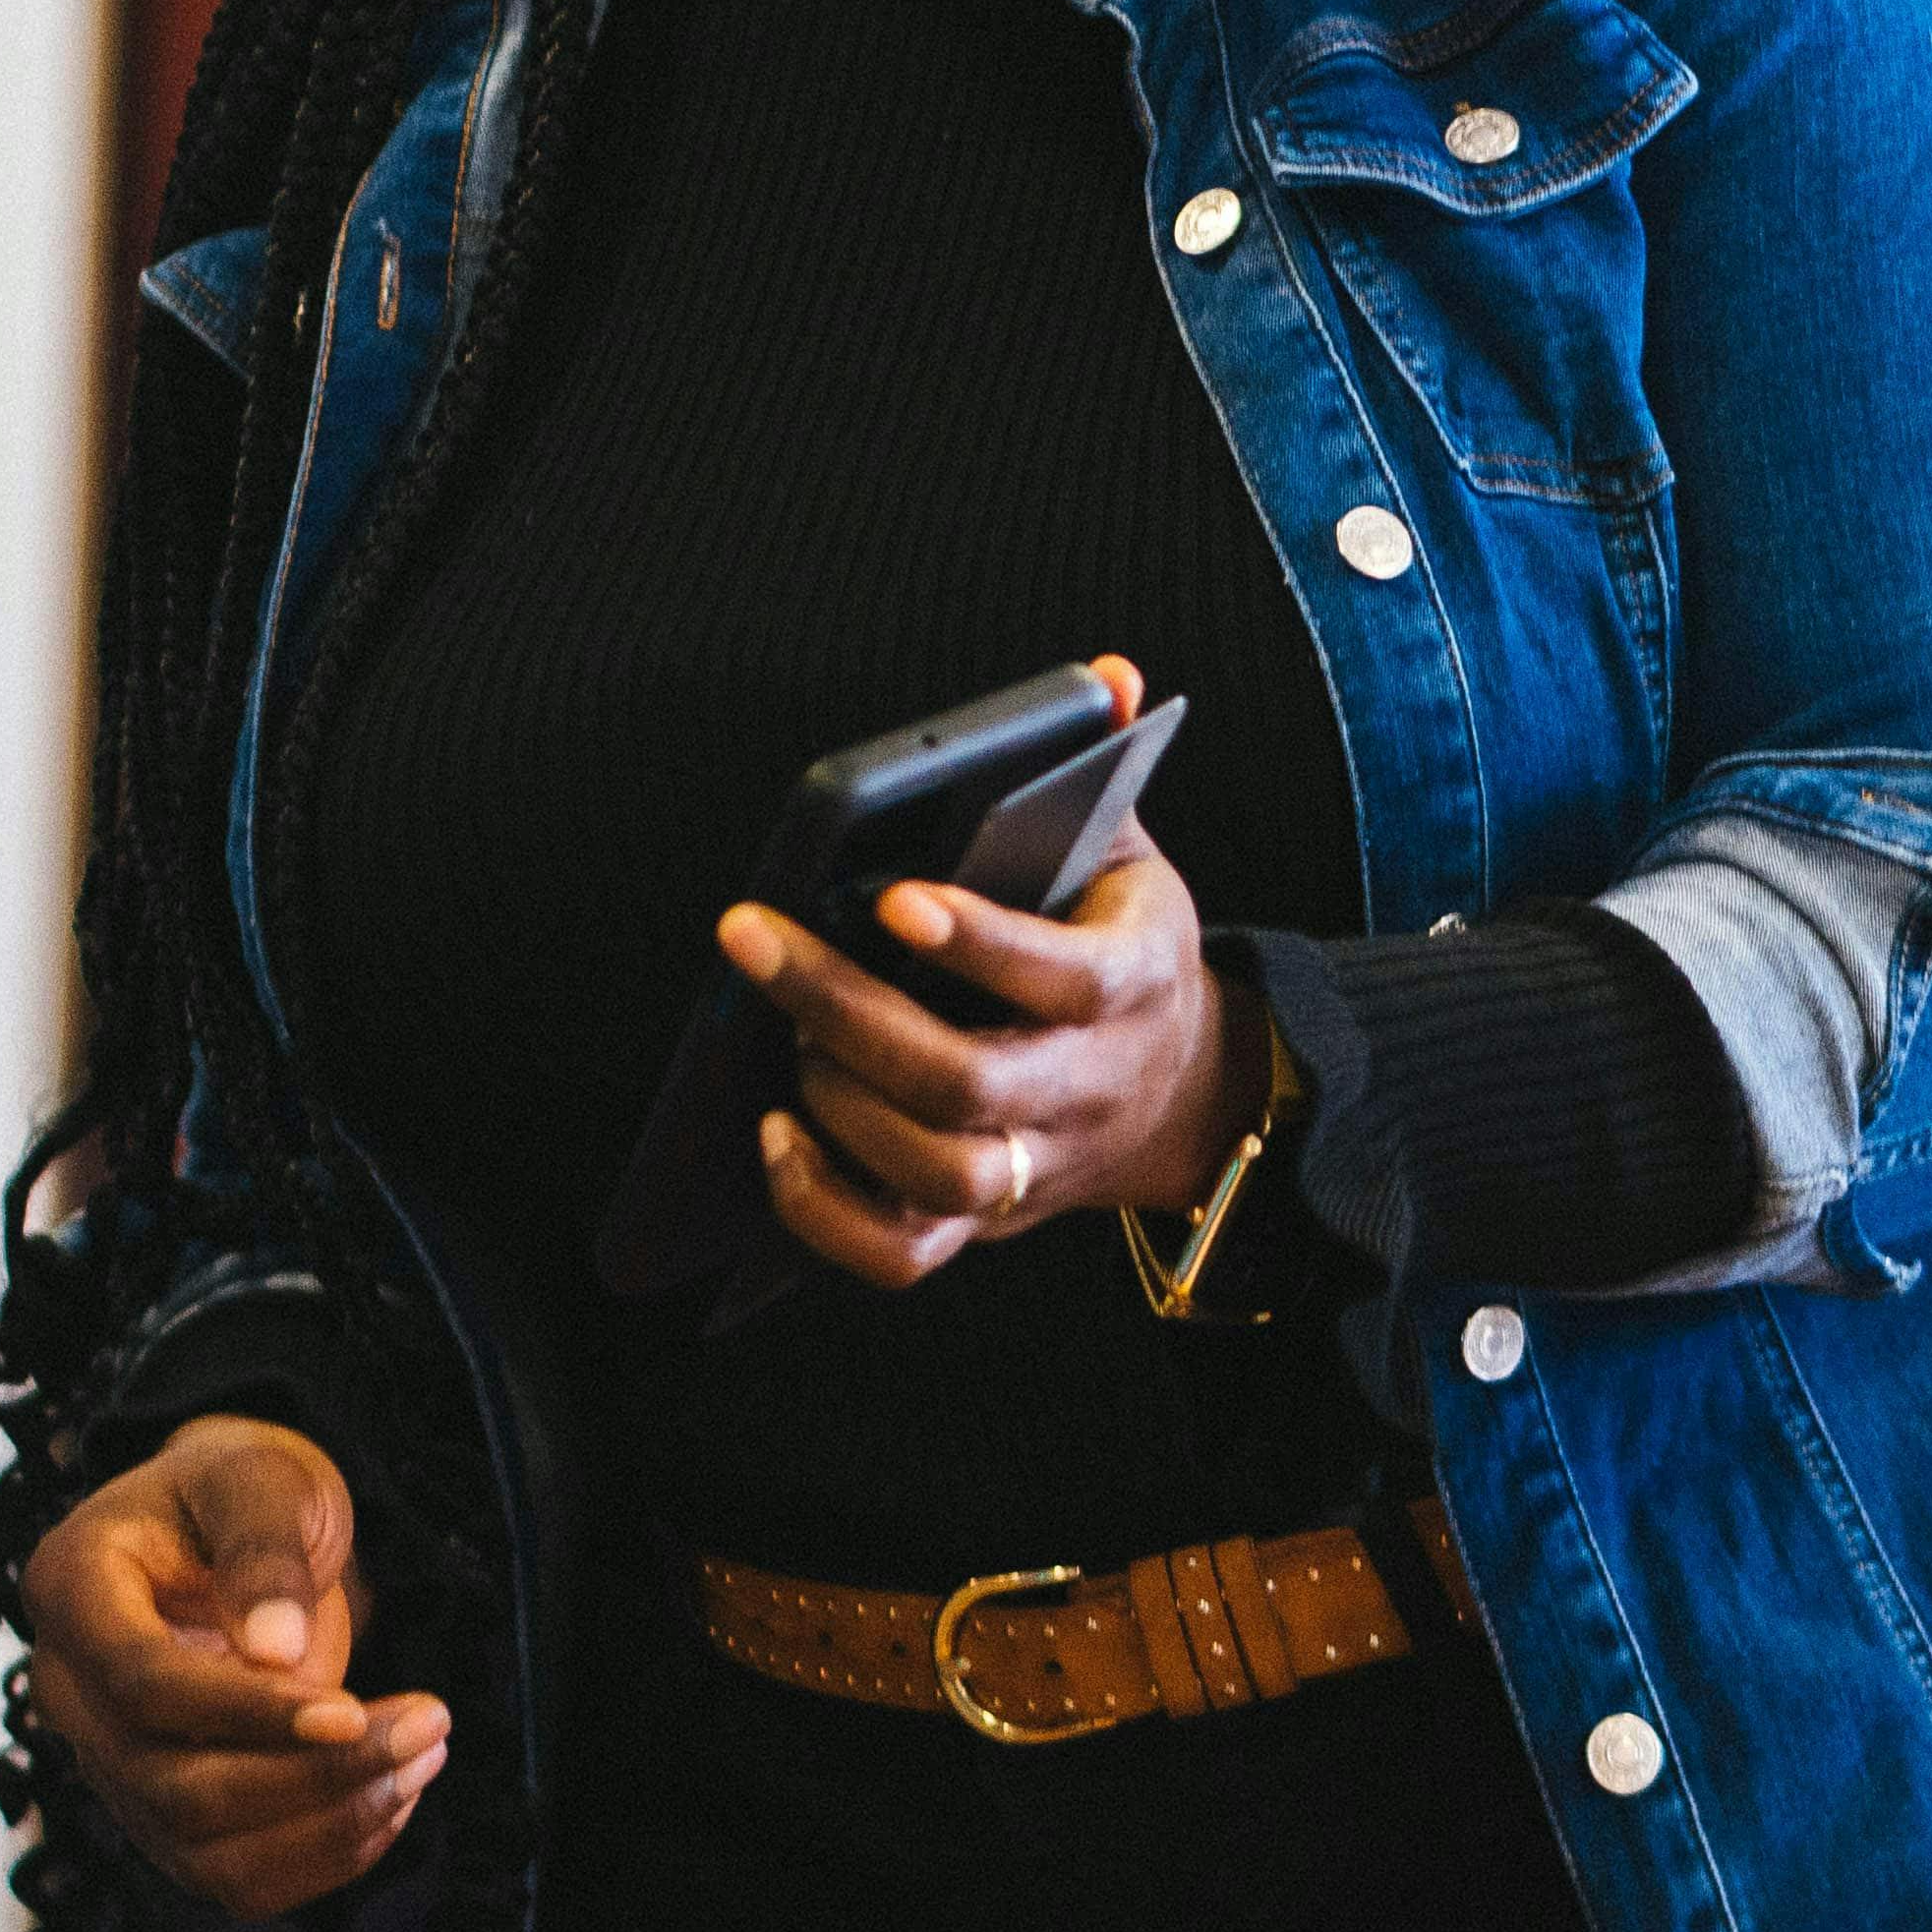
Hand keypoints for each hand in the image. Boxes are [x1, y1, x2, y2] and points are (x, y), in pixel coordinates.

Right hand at [15, 1416, 446, 1919]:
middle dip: (311, 1775)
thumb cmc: (241, 1493)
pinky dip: (320, 1857)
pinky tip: (389, 1797)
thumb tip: (276, 1652)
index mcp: (70, 1591)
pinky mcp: (158, 1816)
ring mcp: (108, 1765)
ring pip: (203, 1851)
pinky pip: (231, 1876)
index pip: (142, 1686)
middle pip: (173, 1786)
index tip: (348, 1711)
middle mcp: (67, 1693)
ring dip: (327, 1823)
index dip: (243, 1712)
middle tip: (427, 1724)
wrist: (229, 1535)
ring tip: (423, 1753)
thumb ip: (264, 1549)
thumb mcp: (261, 1481)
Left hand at [724, 666, 1261, 1292]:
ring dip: (839, 1112)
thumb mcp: (1130, 847)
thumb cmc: (1117, 941)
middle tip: (752, 941)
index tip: (894, 895)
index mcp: (1134, 981)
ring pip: (941, 1176)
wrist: (1178, 1087)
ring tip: (777, 1038)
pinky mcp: (987, 1222)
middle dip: (848, 1012)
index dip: (980, 944)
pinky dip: (826, 1213)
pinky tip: (773, 1138)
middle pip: (968, 1082)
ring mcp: (1037, 1165)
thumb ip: (1105, 766)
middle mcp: (1086, 1086)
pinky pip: (903, 1257)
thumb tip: (1111, 674)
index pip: (1062, 977)